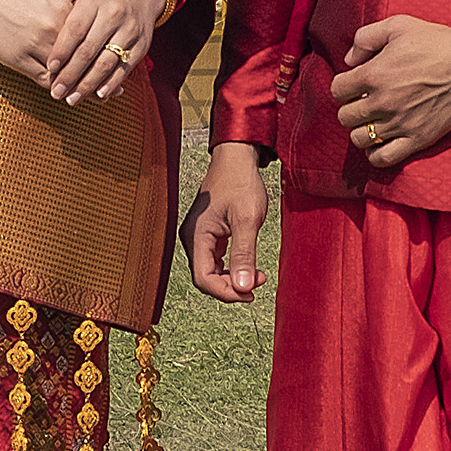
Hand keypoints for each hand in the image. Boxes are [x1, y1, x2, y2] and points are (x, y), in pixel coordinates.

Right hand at [0, 0, 103, 91]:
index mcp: (63, 8)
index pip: (92, 34)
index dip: (105, 48)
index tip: (116, 58)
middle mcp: (52, 29)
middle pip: (82, 58)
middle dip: (97, 73)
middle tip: (113, 89)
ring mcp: (35, 46)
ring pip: (65, 73)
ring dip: (79, 85)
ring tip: (94, 96)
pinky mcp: (18, 60)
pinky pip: (43, 80)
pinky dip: (56, 88)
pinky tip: (65, 93)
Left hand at [41, 0, 168, 106]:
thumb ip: (62, 16)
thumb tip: (45, 42)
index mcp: (93, 1)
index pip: (75, 29)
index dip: (62, 50)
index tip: (49, 67)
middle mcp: (113, 14)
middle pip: (88, 50)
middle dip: (70, 74)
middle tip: (56, 91)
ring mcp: (129, 30)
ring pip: (106, 62)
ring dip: (87, 84)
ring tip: (72, 99)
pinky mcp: (141, 45)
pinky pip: (124, 68)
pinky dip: (111, 83)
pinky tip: (98, 95)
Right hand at [183, 145, 268, 299]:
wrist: (236, 158)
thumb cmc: (240, 182)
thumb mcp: (247, 219)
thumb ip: (244, 254)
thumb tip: (244, 287)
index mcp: (196, 235)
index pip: (204, 279)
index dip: (227, 292)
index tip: (251, 292)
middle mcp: (192, 238)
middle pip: (206, 278)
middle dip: (232, 286)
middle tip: (258, 281)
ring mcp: (198, 236)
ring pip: (210, 271)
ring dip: (232, 279)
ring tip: (256, 275)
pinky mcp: (207, 234)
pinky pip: (214, 261)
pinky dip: (231, 268)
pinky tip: (247, 265)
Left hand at [329, 17, 450, 168]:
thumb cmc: (435, 41)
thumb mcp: (397, 25)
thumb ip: (365, 37)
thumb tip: (349, 59)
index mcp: (374, 74)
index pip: (337, 90)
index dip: (344, 85)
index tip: (355, 84)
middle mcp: (383, 101)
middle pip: (345, 117)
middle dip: (351, 107)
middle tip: (365, 102)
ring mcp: (399, 123)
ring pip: (360, 139)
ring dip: (361, 130)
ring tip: (372, 121)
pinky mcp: (417, 139)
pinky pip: (383, 158)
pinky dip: (376, 153)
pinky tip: (381, 141)